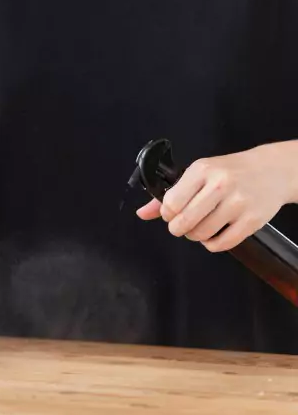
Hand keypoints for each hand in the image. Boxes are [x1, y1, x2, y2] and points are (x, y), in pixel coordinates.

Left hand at [136, 143, 297, 251]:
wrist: (272, 170)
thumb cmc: (230, 172)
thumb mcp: (198, 174)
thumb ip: (169, 195)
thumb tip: (141, 214)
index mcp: (202, 170)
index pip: (171, 203)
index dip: (167, 214)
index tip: (172, 214)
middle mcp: (221, 185)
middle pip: (184, 221)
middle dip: (177, 228)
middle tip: (182, 225)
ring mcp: (238, 203)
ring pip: (201, 234)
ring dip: (195, 236)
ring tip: (201, 226)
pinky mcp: (252, 220)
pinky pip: (221, 244)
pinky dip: (212, 244)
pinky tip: (215, 233)